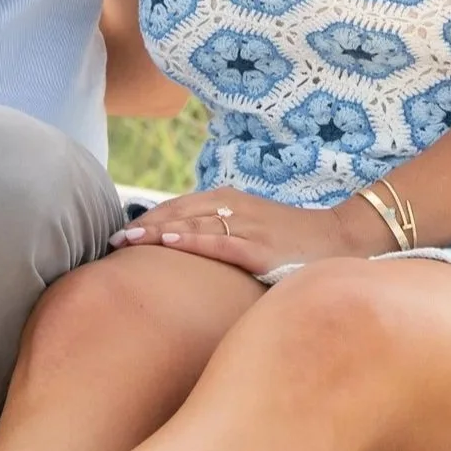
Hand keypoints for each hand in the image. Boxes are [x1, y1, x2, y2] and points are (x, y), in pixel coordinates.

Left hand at [107, 186, 387, 277]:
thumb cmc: (292, 238)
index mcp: (229, 200)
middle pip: (178, 213)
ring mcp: (248, 227)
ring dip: (156, 232)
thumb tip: (182, 246)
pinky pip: (220, 243)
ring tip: (126, 239)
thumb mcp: (251, 227)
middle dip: (143, 226)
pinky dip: (192, 240)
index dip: (147, 218)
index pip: (177, 206)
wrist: (340, 240)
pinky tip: (169, 243)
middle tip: (110, 240)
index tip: (118, 232)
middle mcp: (235, 207)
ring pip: (192, 225)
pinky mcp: (261, 249)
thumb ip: (220, 230)